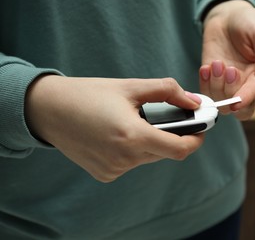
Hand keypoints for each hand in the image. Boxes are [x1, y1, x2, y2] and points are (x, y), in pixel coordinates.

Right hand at [25, 76, 203, 181]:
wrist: (48, 109)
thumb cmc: (89, 94)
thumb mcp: (131, 86)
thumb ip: (167, 91)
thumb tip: (193, 101)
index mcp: (133, 137)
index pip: (179, 150)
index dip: (195, 140)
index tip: (201, 129)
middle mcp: (124, 159)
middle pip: (164, 152)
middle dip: (172, 135)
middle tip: (169, 117)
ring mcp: (113, 169)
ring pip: (148, 158)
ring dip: (152, 141)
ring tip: (136, 121)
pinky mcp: (104, 174)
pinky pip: (131, 163)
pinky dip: (134, 149)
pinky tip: (120, 133)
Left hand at [200, 0, 254, 119]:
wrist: (227, 15)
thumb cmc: (248, 22)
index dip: (246, 100)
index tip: (237, 101)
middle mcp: (245, 84)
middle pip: (238, 107)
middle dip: (230, 92)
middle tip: (229, 69)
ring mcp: (226, 83)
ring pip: (220, 100)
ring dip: (216, 84)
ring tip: (217, 63)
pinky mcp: (211, 79)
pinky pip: (206, 92)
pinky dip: (204, 82)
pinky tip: (207, 67)